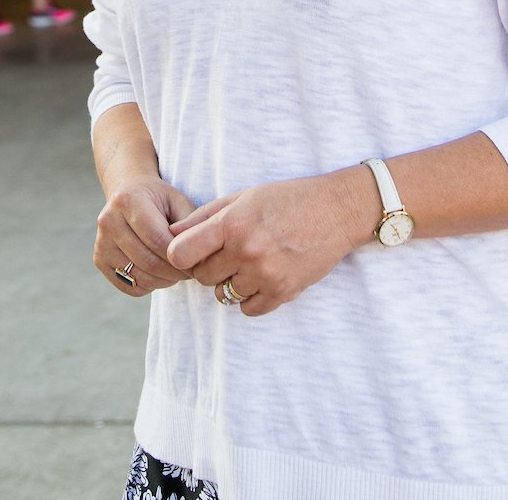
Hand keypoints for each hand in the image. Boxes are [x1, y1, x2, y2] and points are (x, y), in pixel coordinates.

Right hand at [94, 175, 196, 297]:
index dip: (179, 257)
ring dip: (163, 281)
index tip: (197, 264)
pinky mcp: (99, 259)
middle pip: (147, 261)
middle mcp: (108, 220)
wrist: (129, 194)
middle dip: (174, 272)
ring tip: (176, 272)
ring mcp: (101, 242)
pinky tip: (159, 274)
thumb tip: (193, 258)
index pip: (156, 238)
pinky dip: (149, 286)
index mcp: (127, 200)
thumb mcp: (179, 201)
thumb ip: (189, 226)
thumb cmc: (159, 200)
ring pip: (138, 276)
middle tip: (191, 273)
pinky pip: (128, 286)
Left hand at [164, 170, 376, 317]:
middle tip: (227, 254)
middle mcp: (246, 251)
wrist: (337, 212)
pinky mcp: (283, 292)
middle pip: (201, 277)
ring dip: (230, 283)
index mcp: (232, 223)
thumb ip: (205, 216)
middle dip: (208, 267)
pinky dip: (250, 298)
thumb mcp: (244, 197)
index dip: (181, 254)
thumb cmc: (287, 199)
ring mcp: (265, 274)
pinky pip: (248, 309)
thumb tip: (170, 235)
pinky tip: (263, 278)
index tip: (192, 251)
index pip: (180, 254)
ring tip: (249, 263)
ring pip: (224, 295)